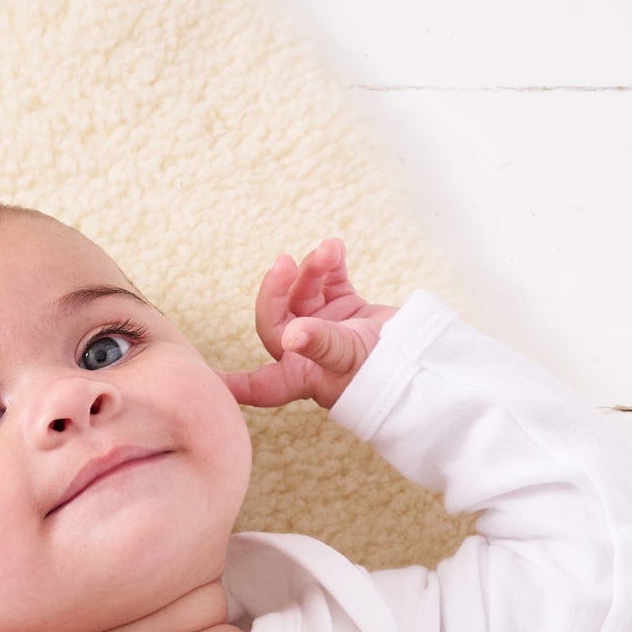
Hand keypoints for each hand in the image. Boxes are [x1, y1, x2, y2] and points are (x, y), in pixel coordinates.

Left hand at [219, 236, 395, 410]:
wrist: (424, 358)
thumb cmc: (385, 373)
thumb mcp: (350, 360)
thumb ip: (321, 344)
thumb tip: (291, 336)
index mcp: (300, 375)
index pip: (258, 384)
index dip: (233, 383)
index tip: (207, 380)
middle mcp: (307, 353)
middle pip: (277, 320)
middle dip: (278, 290)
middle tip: (285, 263)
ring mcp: (326, 328)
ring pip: (303, 294)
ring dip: (311, 270)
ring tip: (328, 251)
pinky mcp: (347, 308)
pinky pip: (329, 280)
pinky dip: (330, 263)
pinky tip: (335, 247)